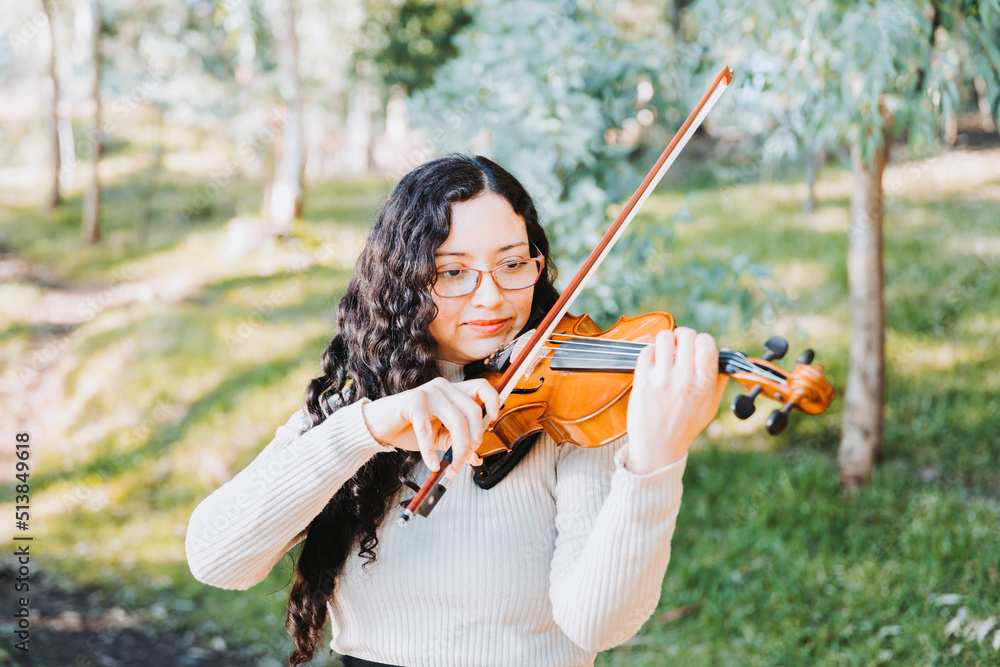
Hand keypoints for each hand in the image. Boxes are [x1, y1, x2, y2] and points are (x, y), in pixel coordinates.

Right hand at [360, 377, 499, 473]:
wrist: (379, 426)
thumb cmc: (410, 428)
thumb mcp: (439, 436)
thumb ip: (456, 442)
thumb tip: (474, 458)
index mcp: (453, 391)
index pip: (482, 387)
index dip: (493, 402)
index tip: (493, 420)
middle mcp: (443, 387)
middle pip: (473, 411)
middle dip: (474, 439)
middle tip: (466, 458)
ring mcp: (429, 392)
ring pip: (457, 421)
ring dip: (458, 449)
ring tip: (452, 466)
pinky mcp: (413, 401)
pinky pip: (428, 431)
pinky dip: (431, 452)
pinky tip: (432, 464)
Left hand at [626, 327, 728, 474]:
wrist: (657, 448)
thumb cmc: (684, 426)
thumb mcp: (710, 406)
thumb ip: (719, 379)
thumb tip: (723, 351)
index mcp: (704, 385)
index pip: (707, 344)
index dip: (702, 340)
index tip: (696, 347)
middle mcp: (684, 380)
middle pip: (686, 335)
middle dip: (683, 337)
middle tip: (679, 346)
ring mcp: (662, 380)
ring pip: (664, 337)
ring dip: (666, 341)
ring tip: (665, 352)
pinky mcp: (642, 382)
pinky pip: (646, 351)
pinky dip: (650, 351)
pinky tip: (653, 362)